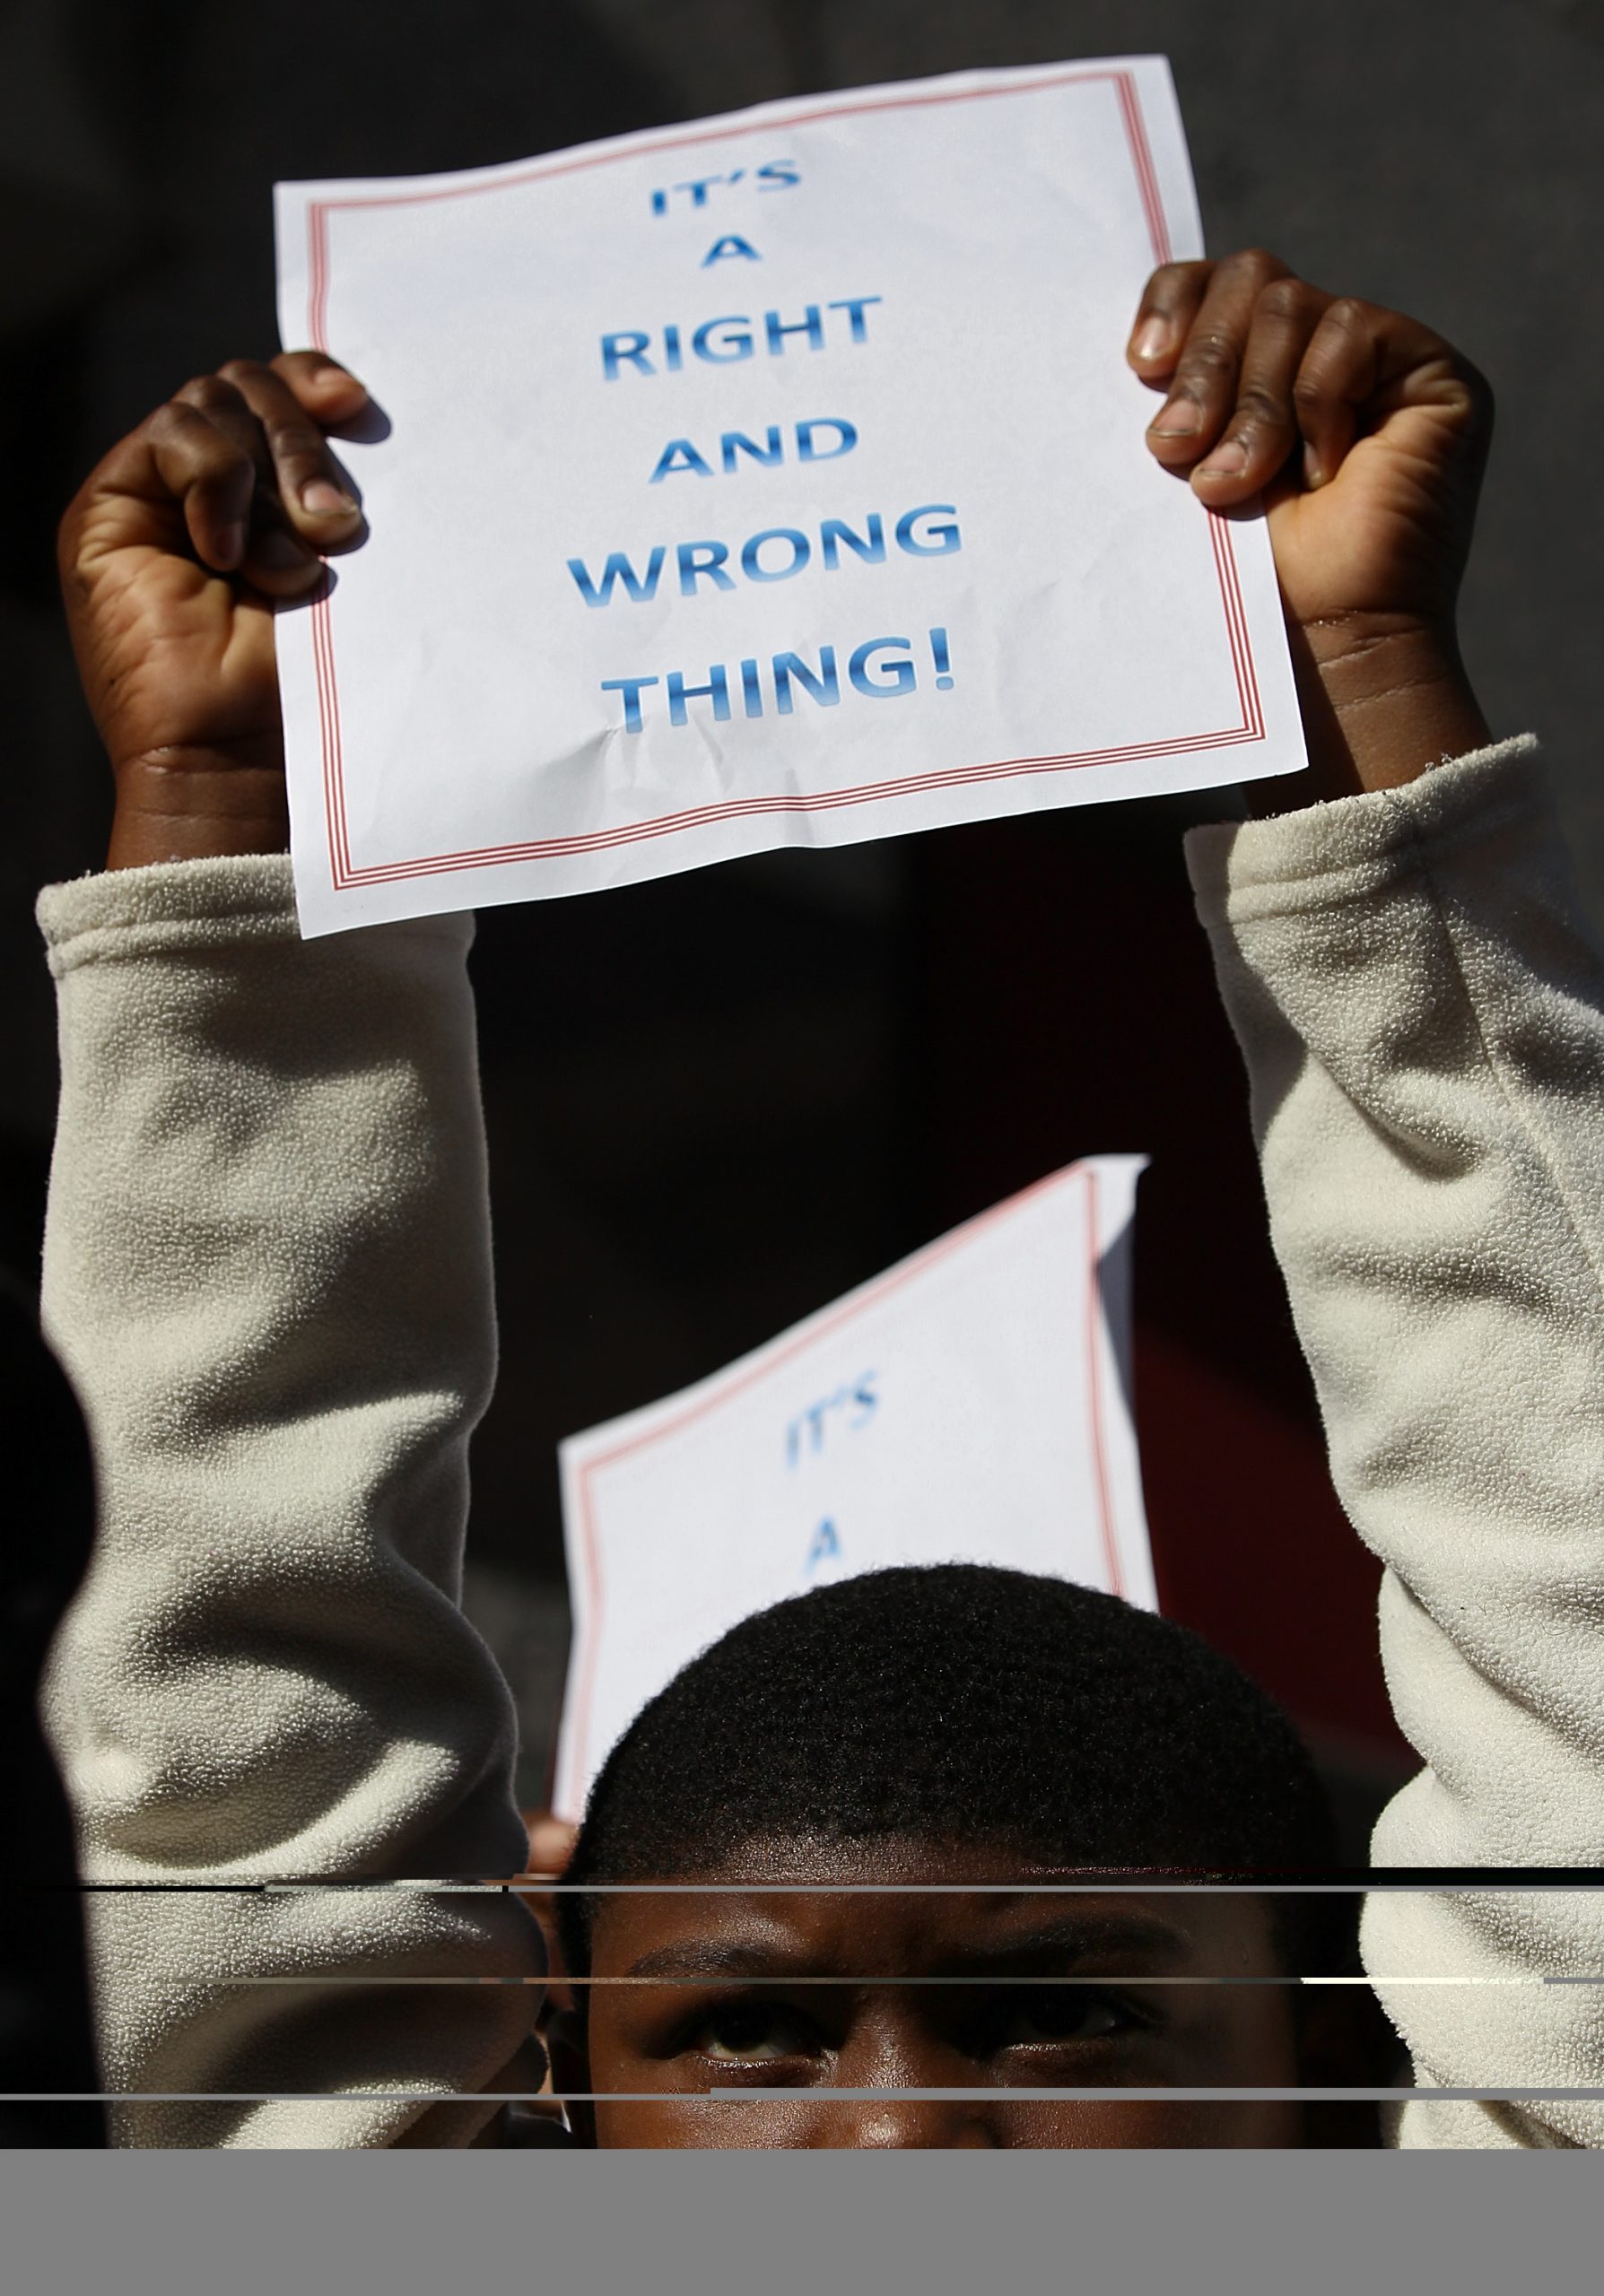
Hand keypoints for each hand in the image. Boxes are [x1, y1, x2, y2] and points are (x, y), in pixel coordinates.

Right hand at [58, 356, 370, 868]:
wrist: (243, 755)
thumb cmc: (308, 683)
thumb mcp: (340, 568)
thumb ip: (335, 491)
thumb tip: (359, 406)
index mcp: (267, 491)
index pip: (282, 389)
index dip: (314, 379)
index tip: (360, 406)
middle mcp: (210, 485)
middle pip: (249, 389)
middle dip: (302, 441)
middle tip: (339, 525)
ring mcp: (157, 495)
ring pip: (212, 404)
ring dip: (267, 474)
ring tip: (297, 563)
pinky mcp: (110, 510)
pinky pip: (170, 437)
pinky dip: (214, 482)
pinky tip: (231, 555)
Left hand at [1127, 250, 1493, 801]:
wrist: (1315, 646)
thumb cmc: (1238, 585)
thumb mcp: (1184, 472)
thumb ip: (1172, 394)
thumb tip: (1133, 347)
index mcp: (1251, 368)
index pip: (1208, 282)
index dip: (1171, 304)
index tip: (1139, 367)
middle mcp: (1315, 353)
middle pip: (1249, 279)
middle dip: (1204, 365)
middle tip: (1173, 449)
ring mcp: (1377, 361)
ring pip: (1289, 304)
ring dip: (1250, 402)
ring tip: (1233, 485)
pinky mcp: (1430, 375)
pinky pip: (1350, 330)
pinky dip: (1317, 401)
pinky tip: (1318, 474)